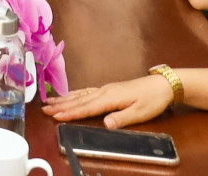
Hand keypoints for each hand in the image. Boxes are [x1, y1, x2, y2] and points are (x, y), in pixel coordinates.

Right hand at [41, 74, 173, 128]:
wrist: (163, 85)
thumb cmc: (152, 99)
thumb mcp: (140, 112)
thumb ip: (122, 118)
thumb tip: (106, 124)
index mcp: (110, 97)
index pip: (87, 107)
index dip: (71, 113)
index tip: (56, 116)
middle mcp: (105, 91)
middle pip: (80, 99)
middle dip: (61, 105)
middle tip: (44, 109)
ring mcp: (106, 89)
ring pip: (81, 94)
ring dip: (65, 99)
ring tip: (50, 102)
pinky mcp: (109, 89)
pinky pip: (87, 91)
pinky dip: (76, 94)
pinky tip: (70, 95)